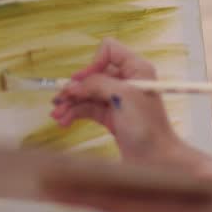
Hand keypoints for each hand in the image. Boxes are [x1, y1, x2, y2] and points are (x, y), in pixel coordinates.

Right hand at [50, 39, 190, 163]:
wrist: (155, 160)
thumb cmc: (146, 126)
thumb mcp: (123, 97)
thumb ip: (97, 84)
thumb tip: (72, 84)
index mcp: (136, 69)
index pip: (109, 50)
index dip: (93, 63)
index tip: (84, 81)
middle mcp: (127, 81)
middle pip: (93, 74)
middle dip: (75, 87)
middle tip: (58, 100)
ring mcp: (118, 99)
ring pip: (88, 93)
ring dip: (71, 102)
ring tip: (57, 115)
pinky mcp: (111, 116)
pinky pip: (88, 108)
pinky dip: (75, 113)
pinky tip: (64, 122)